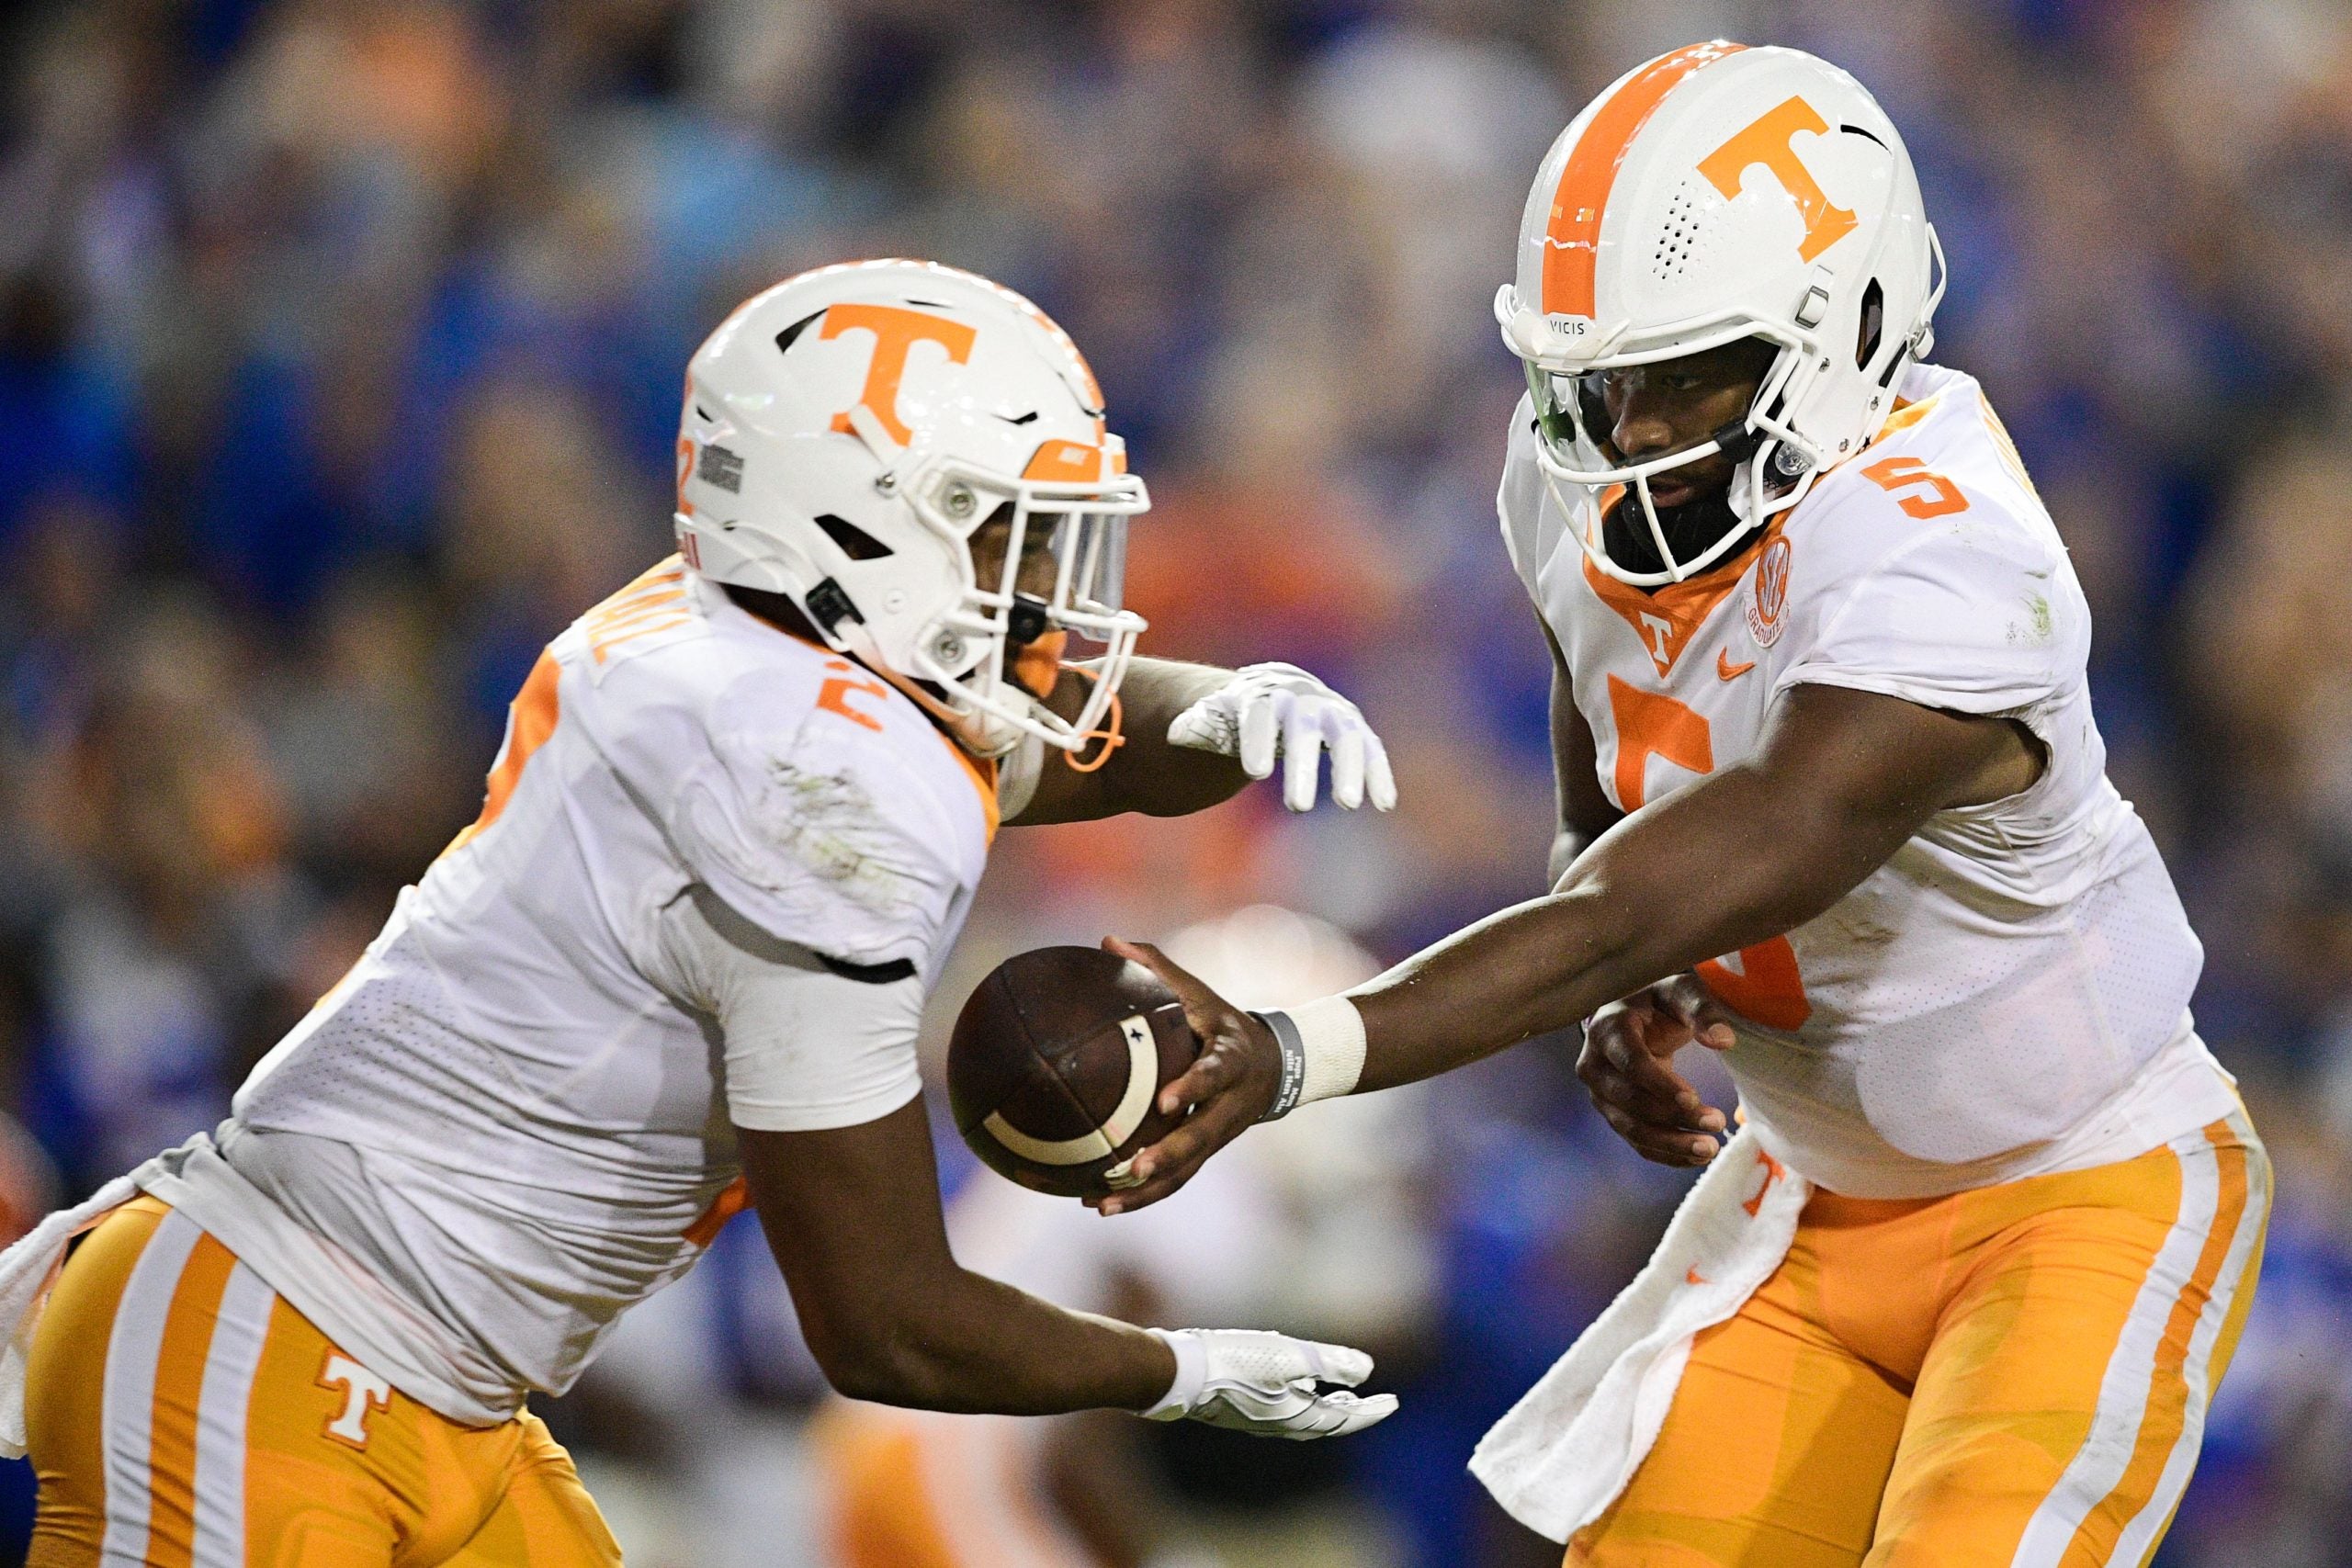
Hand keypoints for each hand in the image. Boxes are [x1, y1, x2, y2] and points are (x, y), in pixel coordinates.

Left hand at [1089, 938, 1278, 1214]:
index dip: (1194, 1088)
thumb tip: (1107, 940)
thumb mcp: (1198, 992)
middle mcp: (1228, 1104)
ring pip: (1187, 1168)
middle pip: (1202, 1136)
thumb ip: (1157, 967)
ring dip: (1147, 1190)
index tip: (1166, 1101)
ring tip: (1103, 1204)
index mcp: (1230, 1060)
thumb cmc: (1219, 1021)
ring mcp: (1219, 1133)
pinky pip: (1176, 1179)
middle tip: (1132, 1167)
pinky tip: (1100, 1206)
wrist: (1274, 1065)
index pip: (1214, 1074)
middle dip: (1169, 1155)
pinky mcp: (1206, 1151)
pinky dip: (1142, 1196)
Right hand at [1143, 1328, 1397, 1438]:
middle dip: (1353, 1412)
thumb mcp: (1288, 1355)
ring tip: (1341, 1394)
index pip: (1344, 1418)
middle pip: (1327, 1421)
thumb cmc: (1233, 1361)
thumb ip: (1330, 1362)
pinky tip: (1295, 1379)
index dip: (1371, 1410)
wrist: (1178, 1374)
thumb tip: (1367, 1370)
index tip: (1394, 1402)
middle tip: (1376, 1402)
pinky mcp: (1241, 1407)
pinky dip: (1302, 1397)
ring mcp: (1259, 1417)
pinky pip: (1283, 1407)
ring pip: (1304, 1415)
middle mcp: (1279, 1422)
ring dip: (1328, 1405)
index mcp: (1295, 1415)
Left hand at [1166, 662, 1397, 811]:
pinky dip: (1378, 774)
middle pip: (1305, 729)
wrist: (1275, 691)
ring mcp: (1334, 713)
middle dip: (1303, 766)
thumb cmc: (1238, 714)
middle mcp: (1302, 700)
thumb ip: (1199, 727)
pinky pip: (1371, 750)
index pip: (1260, 715)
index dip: (1257, 742)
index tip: (1255, 773)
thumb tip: (1175, 733)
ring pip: (1347, 738)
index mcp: (1262, 695)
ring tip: (1345, 805)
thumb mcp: (1214, 717)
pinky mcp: (1356, 731)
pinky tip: (1384, 803)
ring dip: (1349, 770)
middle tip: (1297, 806)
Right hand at [1577, 973, 1736, 1167]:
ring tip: (1710, 1148)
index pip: (1629, 1063)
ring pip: (1630, 1127)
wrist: (1634, 1014)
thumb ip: (1702, 1009)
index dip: (1659, 1084)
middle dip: (1673, 1117)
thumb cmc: (1660, 1000)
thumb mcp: (1680, 991)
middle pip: (1629, 1100)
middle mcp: (1593, 1064)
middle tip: (1717, 1122)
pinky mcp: (1612, 1112)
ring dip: (1671, 1143)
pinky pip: (1635, 1140)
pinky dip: (1665, 1153)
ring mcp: (1599, 1092)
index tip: (1694, 1098)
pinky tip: (1695, 1156)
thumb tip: (1724, 1040)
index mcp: (1608, 1029)